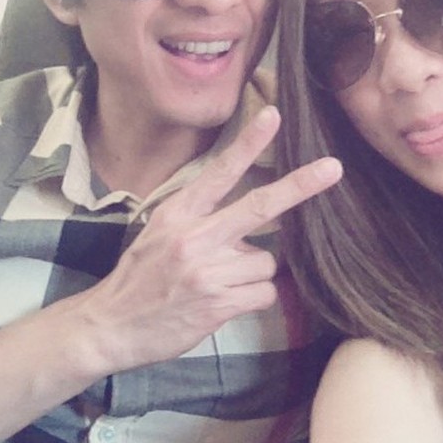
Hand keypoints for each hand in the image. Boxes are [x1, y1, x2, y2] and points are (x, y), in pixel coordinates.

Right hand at [79, 105, 342, 373]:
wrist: (110, 326)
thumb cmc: (140, 276)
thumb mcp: (159, 232)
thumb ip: (200, 218)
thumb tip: (252, 219)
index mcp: (178, 213)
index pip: (220, 172)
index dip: (248, 143)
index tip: (272, 116)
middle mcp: (194, 237)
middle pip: (259, 207)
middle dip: (300, 185)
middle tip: (333, 168)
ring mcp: (208, 272)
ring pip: (267, 262)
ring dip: (254, 272)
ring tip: (222, 282)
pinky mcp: (218, 304)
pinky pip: (264, 292)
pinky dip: (253, 297)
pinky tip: (226, 301)